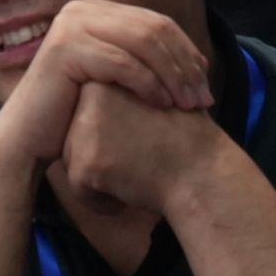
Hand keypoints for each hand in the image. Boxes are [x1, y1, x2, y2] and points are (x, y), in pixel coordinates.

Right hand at [0, 0, 213, 171]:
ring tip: (190, 103)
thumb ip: (144, 60)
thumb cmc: (74, 112)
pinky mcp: (66, 48)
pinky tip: (163, 104)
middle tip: (204, 97)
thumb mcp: (115, 77)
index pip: (156, 22)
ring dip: (173, 74)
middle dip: (184, 63)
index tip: (206, 81)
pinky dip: (148, 82)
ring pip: (142, 43)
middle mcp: (83, 9)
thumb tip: (197, 59)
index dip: (186, 50)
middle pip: (153, 29)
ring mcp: (72, 25)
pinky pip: (122, 62)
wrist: (28, 137)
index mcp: (97, 9)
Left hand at [58, 79, 229, 217]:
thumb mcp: (155, 93)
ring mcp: (85, 127)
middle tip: (139, 154)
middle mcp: (89, 96)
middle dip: (101, 153)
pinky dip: (102, 199)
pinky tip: (131, 190)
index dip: (112, 133)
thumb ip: (126, 91)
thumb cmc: (186, 136)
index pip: (86, 113)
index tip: (141, 138)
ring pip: (73, 161)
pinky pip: (79, 189)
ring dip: (99, 175)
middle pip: (74, 135)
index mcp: (105, 76)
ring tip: (137, 170)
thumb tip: (100, 98)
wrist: (202, 169)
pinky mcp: (87, 161)